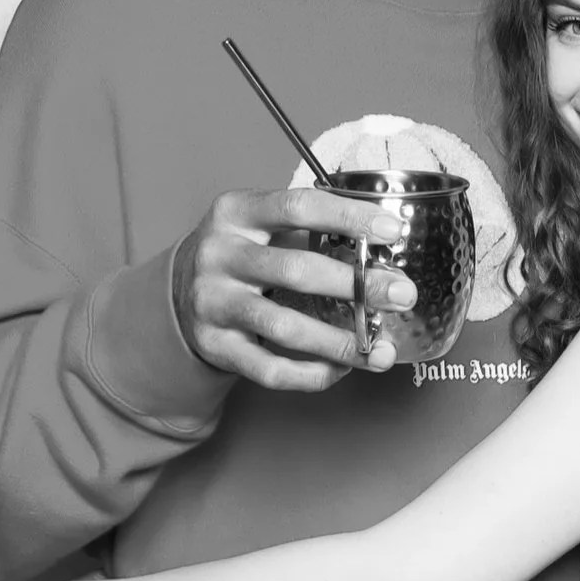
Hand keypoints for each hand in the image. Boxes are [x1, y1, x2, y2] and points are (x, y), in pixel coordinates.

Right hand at [172, 188, 418, 390]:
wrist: (177, 292)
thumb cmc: (241, 254)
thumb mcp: (261, 225)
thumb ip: (310, 229)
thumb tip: (382, 249)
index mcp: (236, 213)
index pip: (297, 206)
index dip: (348, 216)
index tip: (392, 230)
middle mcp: (219, 256)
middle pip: (296, 270)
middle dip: (357, 286)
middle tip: (401, 294)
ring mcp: (213, 303)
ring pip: (284, 328)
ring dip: (340, 342)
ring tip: (380, 351)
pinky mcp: (215, 346)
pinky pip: (269, 370)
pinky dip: (311, 374)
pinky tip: (340, 369)